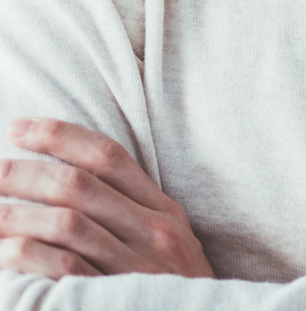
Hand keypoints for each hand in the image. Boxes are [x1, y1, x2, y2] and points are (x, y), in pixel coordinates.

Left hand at [0, 119, 212, 280]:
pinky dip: (27, 254)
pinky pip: (63, 267)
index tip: (17, 129)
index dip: (60, 137)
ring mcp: (137, 266)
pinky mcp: (115, 298)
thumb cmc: (172, 295)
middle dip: (23, 174)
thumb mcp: (166, 248)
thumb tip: (69, 187)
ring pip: (66, 222)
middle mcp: (156, 232)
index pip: (109, 157)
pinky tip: (4, 250)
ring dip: (14, 214)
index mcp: (166, 212)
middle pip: (80, 186)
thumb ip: (131, 217)